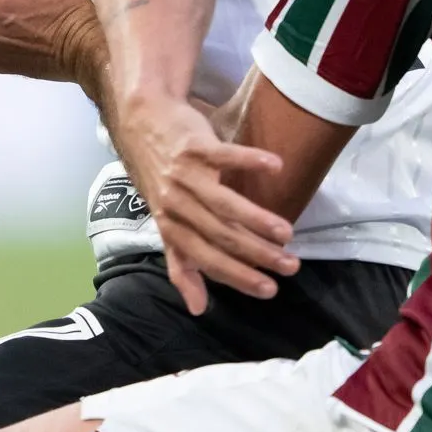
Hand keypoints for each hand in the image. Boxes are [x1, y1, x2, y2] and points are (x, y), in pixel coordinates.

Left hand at [112, 89, 298, 313]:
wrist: (141, 122)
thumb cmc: (159, 177)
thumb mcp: (165, 222)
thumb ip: (182, 264)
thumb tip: (198, 309)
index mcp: (171, 227)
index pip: (206, 259)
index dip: (237, 276)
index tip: (269, 290)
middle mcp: (176, 204)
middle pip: (220, 235)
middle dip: (256, 255)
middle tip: (289, 266)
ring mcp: (185, 175)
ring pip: (224, 204)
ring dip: (257, 220)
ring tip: (286, 234)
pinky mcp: (194, 146)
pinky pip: (225, 156)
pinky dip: (250, 161)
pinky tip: (276, 167)